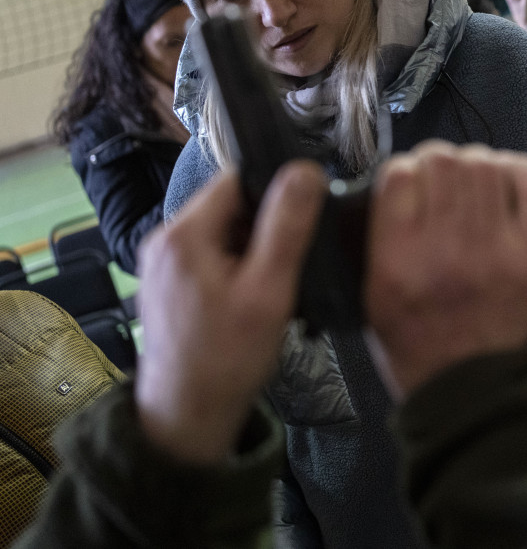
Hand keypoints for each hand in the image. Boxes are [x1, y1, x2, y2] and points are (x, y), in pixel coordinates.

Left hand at [134, 162, 326, 463]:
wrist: (186, 416)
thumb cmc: (228, 357)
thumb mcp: (269, 289)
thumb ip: (287, 226)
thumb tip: (305, 170)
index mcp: (184, 233)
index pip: (237, 178)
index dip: (277, 192)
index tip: (305, 220)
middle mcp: (164, 239)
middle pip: (230, 204)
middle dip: (266, 224)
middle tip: (294, 259)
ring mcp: (162, 262)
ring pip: (223, 230)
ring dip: (254, 247)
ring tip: (275, 281)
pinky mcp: (168, 283)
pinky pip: (211, 254)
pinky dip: (238, 266)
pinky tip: (254, 295)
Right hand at [362, 141, 526, 399]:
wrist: (484, 397)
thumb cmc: (420, 353)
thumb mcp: (372, 307)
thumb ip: (373, 248)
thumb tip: (387, 189)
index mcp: (397, 267)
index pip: (397, 176)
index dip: (401, 170)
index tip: (405, 183)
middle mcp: (447, 251)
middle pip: (443, 161)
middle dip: (436, 161)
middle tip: (439, 178)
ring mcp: (498, 250)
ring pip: (485, 165)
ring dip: (474, 164)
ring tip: (471, 184)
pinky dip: (515, 170)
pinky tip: (504, 183)